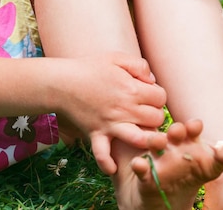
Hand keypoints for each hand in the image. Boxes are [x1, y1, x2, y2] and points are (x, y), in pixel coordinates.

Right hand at [56, 52, 166, 174]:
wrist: (61, 81)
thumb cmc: (89, 67)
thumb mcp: (116, 57)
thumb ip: (139, 65)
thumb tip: (152, 81)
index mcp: (131, 88)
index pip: (161, 98)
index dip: (157, 95)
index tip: (148, 94)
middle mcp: (124, 108)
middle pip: (156, 119)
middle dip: (155, 115)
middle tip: (144, 112)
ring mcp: (111, 123)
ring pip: (141, 140)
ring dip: (146, 141)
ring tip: (143, 136)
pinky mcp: (96, 134)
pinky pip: (104, 155)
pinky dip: (108, 164)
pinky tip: (113, 166)